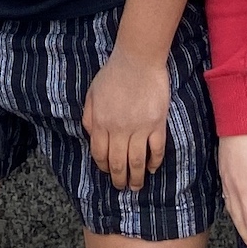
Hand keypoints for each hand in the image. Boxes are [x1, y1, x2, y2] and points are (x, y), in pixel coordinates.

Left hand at [82, 46, 169, 192]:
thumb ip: (89, 117)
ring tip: (137, 187)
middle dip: (119, 179)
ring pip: (137, 161)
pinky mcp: (157, 124)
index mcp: (101, 123)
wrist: (138, 59)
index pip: (100, 154)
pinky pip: (157, 149)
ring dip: (137, 177)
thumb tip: (91, 136)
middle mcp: (118, 130)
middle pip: (118, 163)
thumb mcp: (92, 93)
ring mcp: (139, 128)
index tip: (108, 172)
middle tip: (122, 188)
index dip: (103, 167)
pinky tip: (153, 168)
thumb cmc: (113, 74)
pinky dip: (155, 162)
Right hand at [219, 130, 246, 247]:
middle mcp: (231, 188)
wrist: (236, 116)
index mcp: (244, 189)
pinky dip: (234, 212)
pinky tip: (238, 211)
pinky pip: (227, 200)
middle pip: (239, 221)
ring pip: (231, 212)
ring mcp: (225, 180)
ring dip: (241, 227)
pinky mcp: (223, 172)